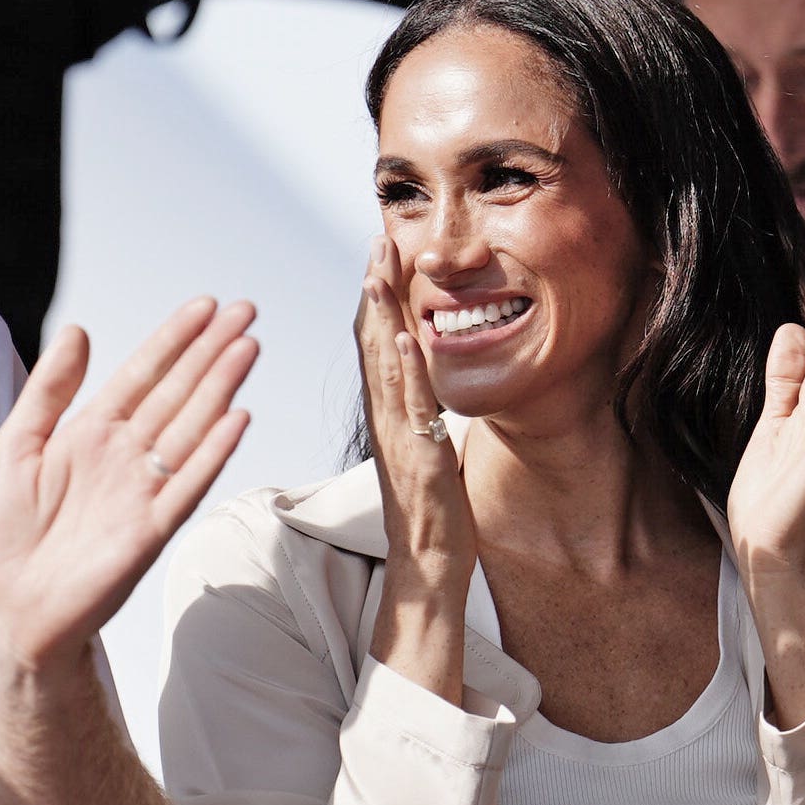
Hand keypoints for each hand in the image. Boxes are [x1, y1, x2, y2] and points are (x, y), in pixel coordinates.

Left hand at [0, 298, 257, 669]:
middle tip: (245, 313)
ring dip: (220, 389)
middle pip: (177, 393)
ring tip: (247, 348)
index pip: (142, 374)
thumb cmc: (2, 531)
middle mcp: (124, 456)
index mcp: (91, 432)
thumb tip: (80, 330)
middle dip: (211, 352)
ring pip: (190, 429)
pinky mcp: (150, 530)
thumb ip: (48, 392)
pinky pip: (187, 485)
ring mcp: (141, 491)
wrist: (6, 603)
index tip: (206, 306)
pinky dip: (212, 454)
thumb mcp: (13, 446)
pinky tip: (236, 420)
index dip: (174, 339)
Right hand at [356, 234, 474, 584]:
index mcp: (388, 415)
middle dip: (376, 290)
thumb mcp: (427, 447)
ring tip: (378, 272)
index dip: (377, 298)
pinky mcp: (420, 458)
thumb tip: (428, 382)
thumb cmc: (431, 511)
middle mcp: (385, 420)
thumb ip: (423, 412)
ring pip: (385, 368)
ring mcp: (398, 438)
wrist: (427, 563)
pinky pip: (411, 407)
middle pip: (373, 344)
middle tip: (378, 242)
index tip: (382, 254)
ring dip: (380, 317)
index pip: (376, 345)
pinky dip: (405, 369)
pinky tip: (403, 335)